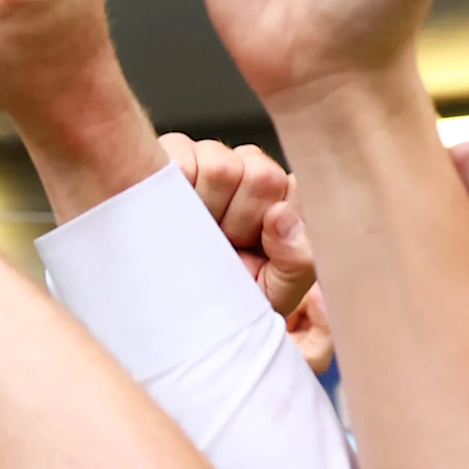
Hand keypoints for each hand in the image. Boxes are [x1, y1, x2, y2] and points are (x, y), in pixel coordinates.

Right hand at [160, 135, 332, 371]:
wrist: (173, 315)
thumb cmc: (227, 299)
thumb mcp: (274, 293)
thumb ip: (298, 260)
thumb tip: (281, 217)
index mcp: (282, 203)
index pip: (294, 188)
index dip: (275, 221)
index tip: (258, 247)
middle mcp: (251, 175)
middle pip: (260, 174)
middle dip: (240, 219)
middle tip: (223, 245)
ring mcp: (213, 160)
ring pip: (221, 165)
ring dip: (205, 206)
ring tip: (194, 233)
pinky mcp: (173, 153)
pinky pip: (181, 155)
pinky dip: (175, 185)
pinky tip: (171, 208)